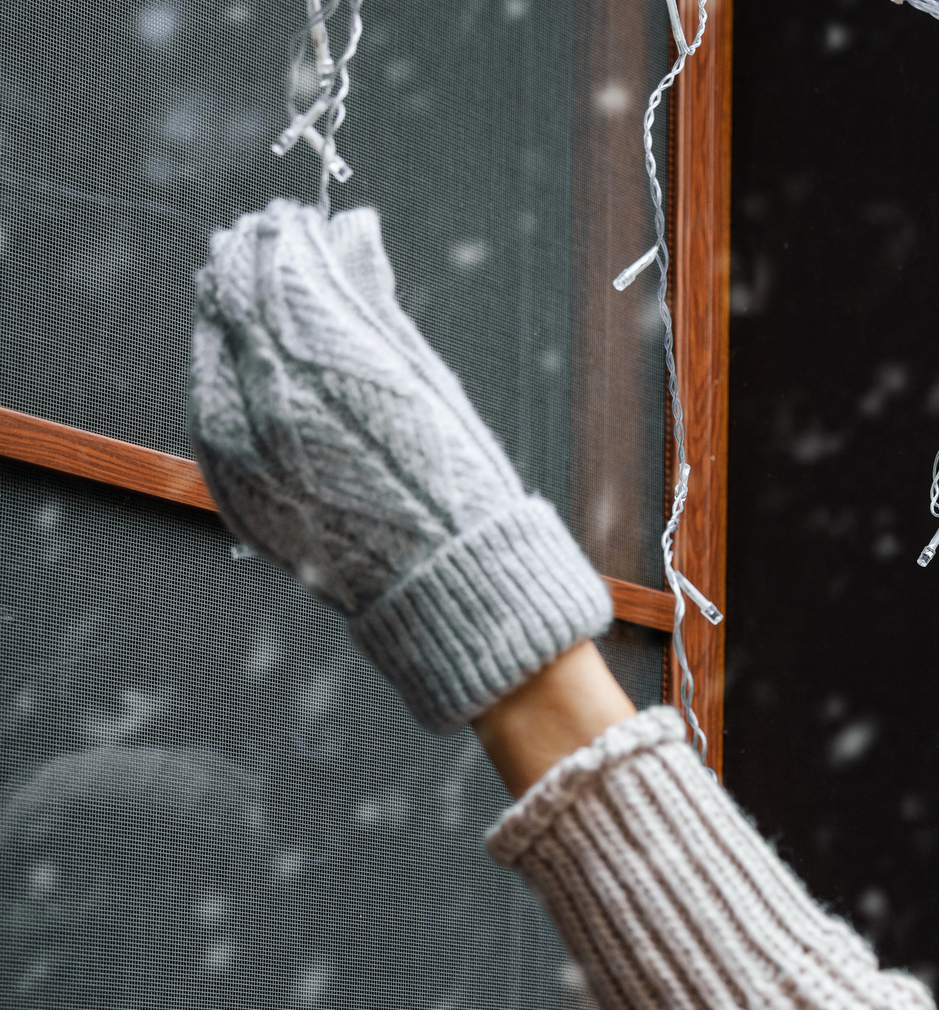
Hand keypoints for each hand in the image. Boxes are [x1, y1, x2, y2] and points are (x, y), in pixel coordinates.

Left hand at [189, 198, 610, 731]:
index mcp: (320, 364)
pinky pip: (207, 411)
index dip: (280, 239)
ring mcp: (238, 450)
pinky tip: (241, 358)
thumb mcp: (422, 376)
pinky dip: (220, 374)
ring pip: (211, 354)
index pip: (276, 272)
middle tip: (260, 240)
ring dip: (226, 316)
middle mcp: (265, 401)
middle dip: (246, 268)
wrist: (444, 584)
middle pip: (234, 307)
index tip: (291, 220)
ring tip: (247, 288)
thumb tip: (351, 227)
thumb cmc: (453, 479)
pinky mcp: (230, 486)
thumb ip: (370, 297)